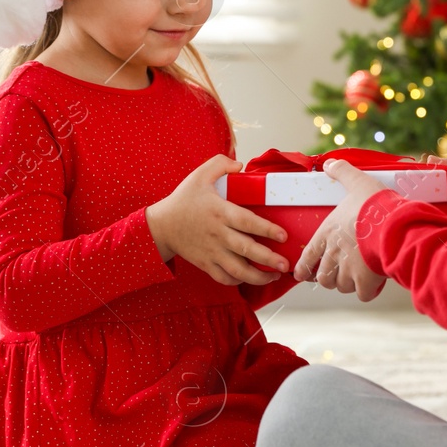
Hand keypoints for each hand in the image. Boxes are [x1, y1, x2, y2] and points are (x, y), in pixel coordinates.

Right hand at [146, 155, 289, 286]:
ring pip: (238, 270)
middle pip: (247, 250)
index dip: (266, 229)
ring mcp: (212, 251)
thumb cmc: (183, 200)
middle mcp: (218, 234)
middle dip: (268, 259)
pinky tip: (251, 278)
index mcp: (220, 212)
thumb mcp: (199, 175)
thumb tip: (240, 165)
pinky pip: (224, 278)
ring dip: (258, 277)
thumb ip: (220, 164)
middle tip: (285, 263)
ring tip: (274, 275)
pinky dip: (238, 281)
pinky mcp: (206, 263)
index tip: (283, 235)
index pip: (247, 222)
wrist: (161, 225)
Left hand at [294, 159, 388, 300]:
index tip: (302, 274)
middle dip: (329, 277)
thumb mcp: (357, 182)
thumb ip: (342, 172)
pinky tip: (373, 284)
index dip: (303, 268)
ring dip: (347, 284)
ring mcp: (349, 271)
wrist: (393, 225)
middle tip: (337, 274)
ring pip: (341, 286)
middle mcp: (333, 255)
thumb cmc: (373, 205)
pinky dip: (367, 291)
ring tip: (356, 278)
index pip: (308, 257)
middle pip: (323, 277)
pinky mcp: (365, 282)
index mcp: (327, 234)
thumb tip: (329, 163)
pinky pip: (362, 294)